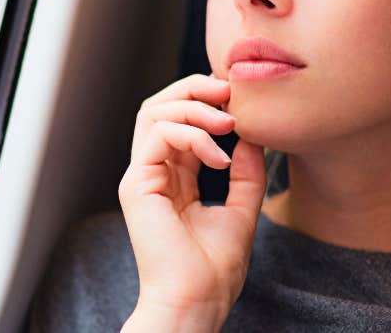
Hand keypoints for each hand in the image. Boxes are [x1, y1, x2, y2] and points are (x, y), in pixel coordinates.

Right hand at [117, 74, 265, 330]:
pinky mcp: (137, 184)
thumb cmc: (214, 270)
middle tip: (230, 91)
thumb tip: (253, 136)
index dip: (206, 100)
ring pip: (154, 112)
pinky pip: (159, 135)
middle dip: (195, 88)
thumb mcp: (242, 210)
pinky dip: (193, 135)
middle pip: (160, 106)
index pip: (180, 121)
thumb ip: (246, 173)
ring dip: (194, 106)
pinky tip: (220, 157)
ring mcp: (141, 176)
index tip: (239, 100)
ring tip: (228, 121)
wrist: (196, 301)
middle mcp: (152, 172)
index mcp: (172, 179)